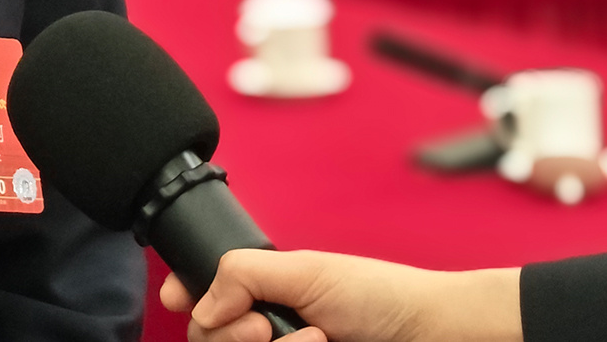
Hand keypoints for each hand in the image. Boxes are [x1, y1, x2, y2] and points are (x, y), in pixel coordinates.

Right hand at [158, 248, 521, 341]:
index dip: (184, 295)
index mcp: (264, 292)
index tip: (176, 298)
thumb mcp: (305, 271)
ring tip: (311, 340)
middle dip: (225, 331)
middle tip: (262, 326)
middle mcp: (268, 329)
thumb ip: (244, 273)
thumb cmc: (381, 297)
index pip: (204, 296)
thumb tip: (200, 301)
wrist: (430, 335)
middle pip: (207, 337)